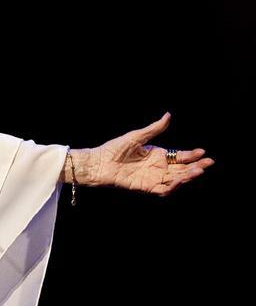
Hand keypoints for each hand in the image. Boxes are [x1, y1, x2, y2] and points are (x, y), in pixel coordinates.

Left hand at [91, 112, 214, 196]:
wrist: (98, 163)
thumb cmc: (114, 149)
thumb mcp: (137, 136)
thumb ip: (154, 129)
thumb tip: (168, 115)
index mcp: (158, 155)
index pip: (180, 156)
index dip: (192, 155)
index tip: (202, 152)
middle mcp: (158, 168)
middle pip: (182, 169)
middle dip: (196, 167)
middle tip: (208, 163)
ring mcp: (153, 178)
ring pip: (175, 180)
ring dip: (188, 177)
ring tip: (198, 171)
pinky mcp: (145, 187)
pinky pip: (162, 190)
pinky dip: (171, 187)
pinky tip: (179, 181)